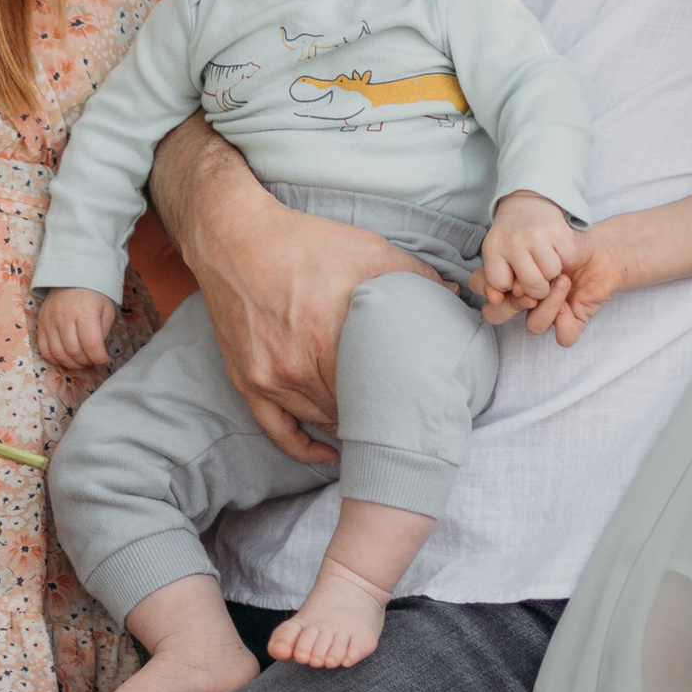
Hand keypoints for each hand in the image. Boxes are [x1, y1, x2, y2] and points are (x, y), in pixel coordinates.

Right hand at [38, 287, 118, 374]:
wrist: (72, 279)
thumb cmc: (94, 297)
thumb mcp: (106, 311)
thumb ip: (102, 334)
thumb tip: (97, 356)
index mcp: (85, 311)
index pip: (90, 344)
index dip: (99, 358)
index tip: (104, 360)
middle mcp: (65, 316)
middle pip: (74, 351)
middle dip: (87, 362)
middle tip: (93, 360)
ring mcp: (50, 321)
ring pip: (59, 354)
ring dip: (72, 363)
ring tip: (82, 360)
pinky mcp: (41, 324)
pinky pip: (45, 350)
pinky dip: (56, 359)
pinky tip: (67, 357)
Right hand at [179, 189, 434, 460]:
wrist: (235, 238)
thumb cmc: (304, 243)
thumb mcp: (368, 249)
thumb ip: (415, 276)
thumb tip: (455, 296)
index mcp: (329, 336)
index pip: (376, 391)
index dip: (400, 400)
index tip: (419, 402)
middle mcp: (296, 366)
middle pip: (349, 411)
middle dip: (377, 414)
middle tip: (403, 416)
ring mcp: (268, 378)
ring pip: (319, 421)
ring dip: (347, 425)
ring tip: (374, 426)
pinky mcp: (246, 381)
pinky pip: (278, 430)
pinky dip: (304, 447)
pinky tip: (327, 452)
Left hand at [479, 192, 573, 309]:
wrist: (529, 203)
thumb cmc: (512, 237)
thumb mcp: (498, 256)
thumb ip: (496, 282)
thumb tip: (495, 301)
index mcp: (494, 248)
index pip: (501, 285)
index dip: (509, 285)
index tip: (513, 274)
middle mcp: (514, 241)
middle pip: (532, 286)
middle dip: (538, 287)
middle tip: (537, 274)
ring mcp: (537, 235)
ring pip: (551, 274)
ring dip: (552, 271)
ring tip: (545, 258)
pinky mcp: (558, 231)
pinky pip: (567, 259)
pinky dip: (565, 257)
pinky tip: (556, 248)